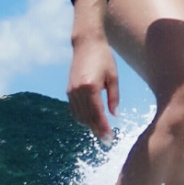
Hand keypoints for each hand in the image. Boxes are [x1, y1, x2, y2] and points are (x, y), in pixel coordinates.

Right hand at [67, 0, 118, 142]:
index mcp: (90, 87)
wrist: (86, 43)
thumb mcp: (113, 77)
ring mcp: (71, 91)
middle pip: (88, 118)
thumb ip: (114, 97)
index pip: (97, 114)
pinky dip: (82, 117)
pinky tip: (91, 121)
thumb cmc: (104, 58)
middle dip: (97, 130)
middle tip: (107, 141)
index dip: (104, 128)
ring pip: (79, 115)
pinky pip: (74, 109)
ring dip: (89, 125)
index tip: (110, 138)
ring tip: (101, 132)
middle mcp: (78, 91)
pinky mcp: (69, 90)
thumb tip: (114, 115)